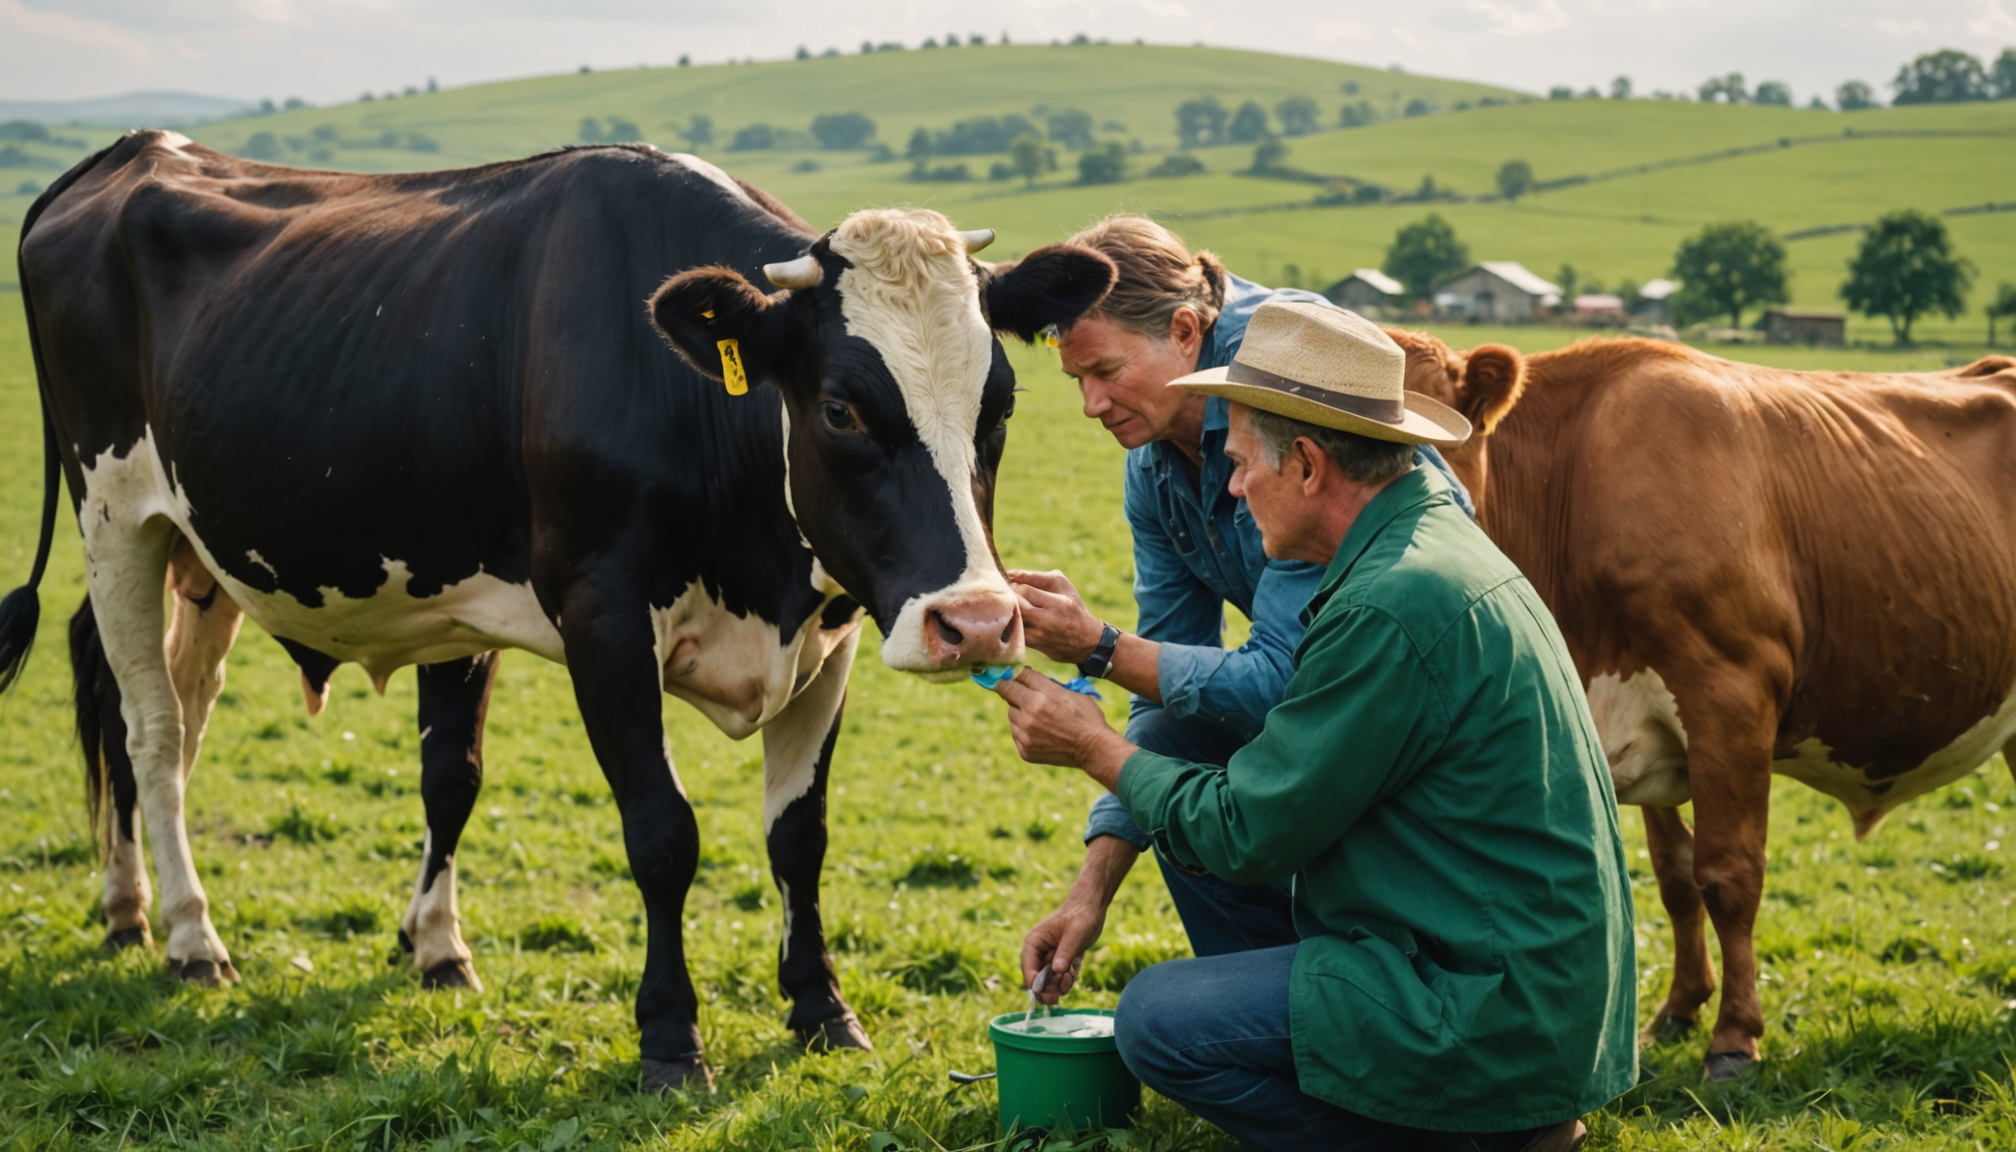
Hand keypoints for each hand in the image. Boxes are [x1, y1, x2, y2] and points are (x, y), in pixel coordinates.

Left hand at [994, 669, 1117, 767]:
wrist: (1093, 749)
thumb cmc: (1086, 717)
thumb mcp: (1071, 692)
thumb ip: (1047, 684)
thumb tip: (1026, 676)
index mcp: (1046, 694)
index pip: (1020, 675)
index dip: (1016, 673)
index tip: (1012, 674)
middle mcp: (1032, 712)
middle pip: (1008, 692)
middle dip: (1008, 688)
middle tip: (1007, 687)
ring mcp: (1026, 732)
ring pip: (1011, 714)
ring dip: (1018, 711)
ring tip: (1036, 716)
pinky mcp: (1025, 749)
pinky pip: (1015, 732)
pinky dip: (1023, 729)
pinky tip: (1038, 731)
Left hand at [1007, 569, 1104, 663]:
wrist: (1085, 642)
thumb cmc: (1072, 607)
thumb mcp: (1062, 586)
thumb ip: (1037, 578)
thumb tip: (1011, 575)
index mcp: (1058, 603)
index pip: (1025, 590)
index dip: (1013, 584)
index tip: (1009, 581)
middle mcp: (1048, 621)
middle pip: (1015, 606)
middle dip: (1007, 597)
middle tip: (1004, 592)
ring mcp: (1039, 635)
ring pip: (1012, 620)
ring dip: (1006, 610)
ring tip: (1006, 604)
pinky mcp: (1032, 645)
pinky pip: (1013, 631)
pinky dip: (1009, 622)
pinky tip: (1010, 617)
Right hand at [1021, 895, 1105, 1003]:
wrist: (1092, 907)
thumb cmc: (1081, 915)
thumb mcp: (1075, 934)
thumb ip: (1065, 952)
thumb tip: (1056, 971)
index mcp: (1035, 942)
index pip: (1028, 967)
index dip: (1034, 982)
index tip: (1043, 993)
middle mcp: (1040, 951)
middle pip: (1037, 978)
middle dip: (1046, 989)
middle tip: (1056, 998)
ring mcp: (1051, 957)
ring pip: (1049, 981)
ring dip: (1058, 985)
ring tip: (1069, 978)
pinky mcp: (1062, 961)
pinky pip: (1061, 977)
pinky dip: (1067, 980)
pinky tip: (1073, 974)